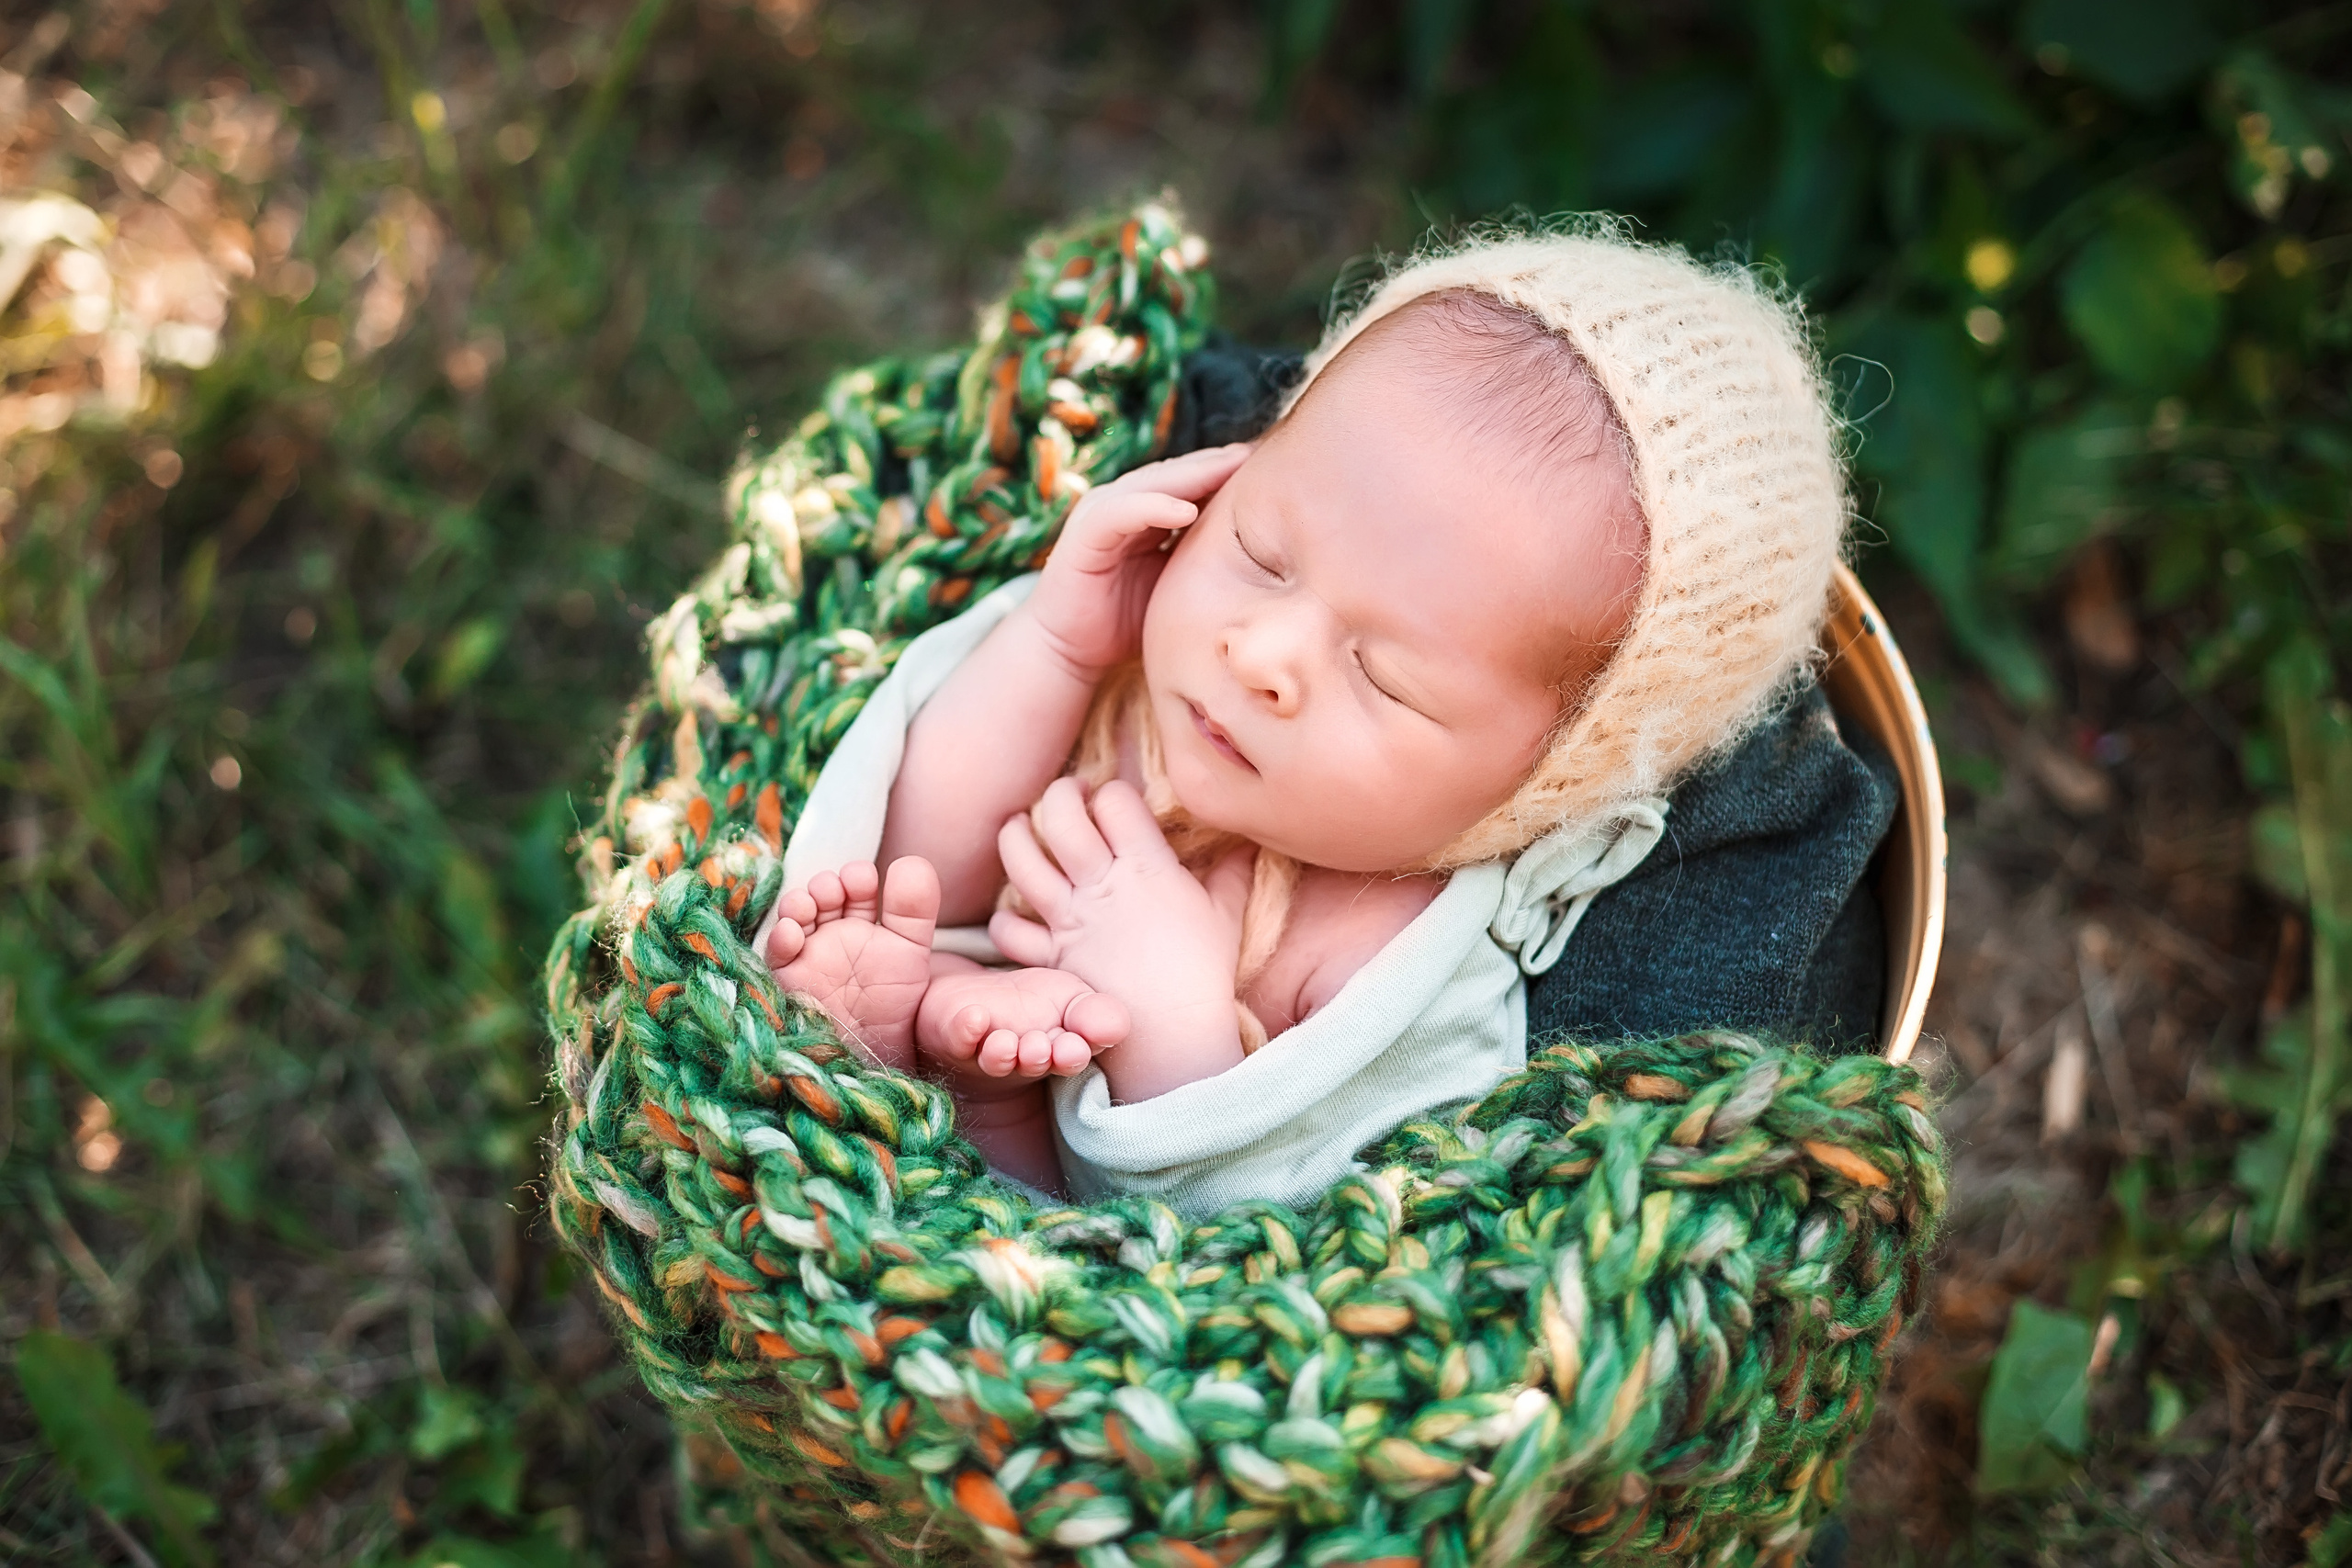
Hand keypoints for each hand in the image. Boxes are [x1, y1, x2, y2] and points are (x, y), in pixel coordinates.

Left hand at [990, 778, 1253, 1099]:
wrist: (1175, 1035)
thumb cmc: (1205, 974)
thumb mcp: (1225, 916)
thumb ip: (1233, 873)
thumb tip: (1249, 843)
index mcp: (1146, 869)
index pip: (1116, 801)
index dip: (1112, 792)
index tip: (1115, 800)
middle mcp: (1101, 887)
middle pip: (1061, 816)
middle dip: (1060, 794)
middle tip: (1068, 797)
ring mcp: (1070, 921)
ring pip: (1021, 861)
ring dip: (1015, 836)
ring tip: (1021, 828)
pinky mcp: (1051, 958)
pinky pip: (1008, 930)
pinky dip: (1003, 919)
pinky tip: (1015, 910)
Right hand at [1025, 443, 1250, 676]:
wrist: (1068, 650)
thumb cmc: (1125, 622)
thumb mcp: (1176, 585)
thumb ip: (1204, 563)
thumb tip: (1265, 563)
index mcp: (1148, 513)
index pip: (1195, 484)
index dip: (1230, 474)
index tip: (1275, 469)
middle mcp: (1125, 504)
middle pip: (1180, 474)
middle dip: (1220, 462)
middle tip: (1261, 453)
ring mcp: (1104, 513)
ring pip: (1155, 484)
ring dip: (1195, 473)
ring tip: (1234, 465)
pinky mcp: (1086, 533)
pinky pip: (1124, 512)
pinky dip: (1154, 507)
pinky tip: (1187, 510)